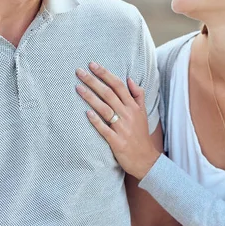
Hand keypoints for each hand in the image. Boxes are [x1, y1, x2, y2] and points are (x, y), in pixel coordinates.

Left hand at [75, 62, 160, 179]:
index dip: (105, 74)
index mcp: (133, 106)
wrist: (146, 160)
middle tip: (79, 71)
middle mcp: (128, 114)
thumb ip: (137, 95)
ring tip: (77, 87)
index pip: (118, 85)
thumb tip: (129, 79)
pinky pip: (104, 129)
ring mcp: (122, 128)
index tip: (92, 65)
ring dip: (90, 97)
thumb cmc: (141, 134)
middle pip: (109, 94)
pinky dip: (96, 121)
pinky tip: (86, 113)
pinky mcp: (117, 141)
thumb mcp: (143, 113)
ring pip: (105, 109)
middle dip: (93, 81)